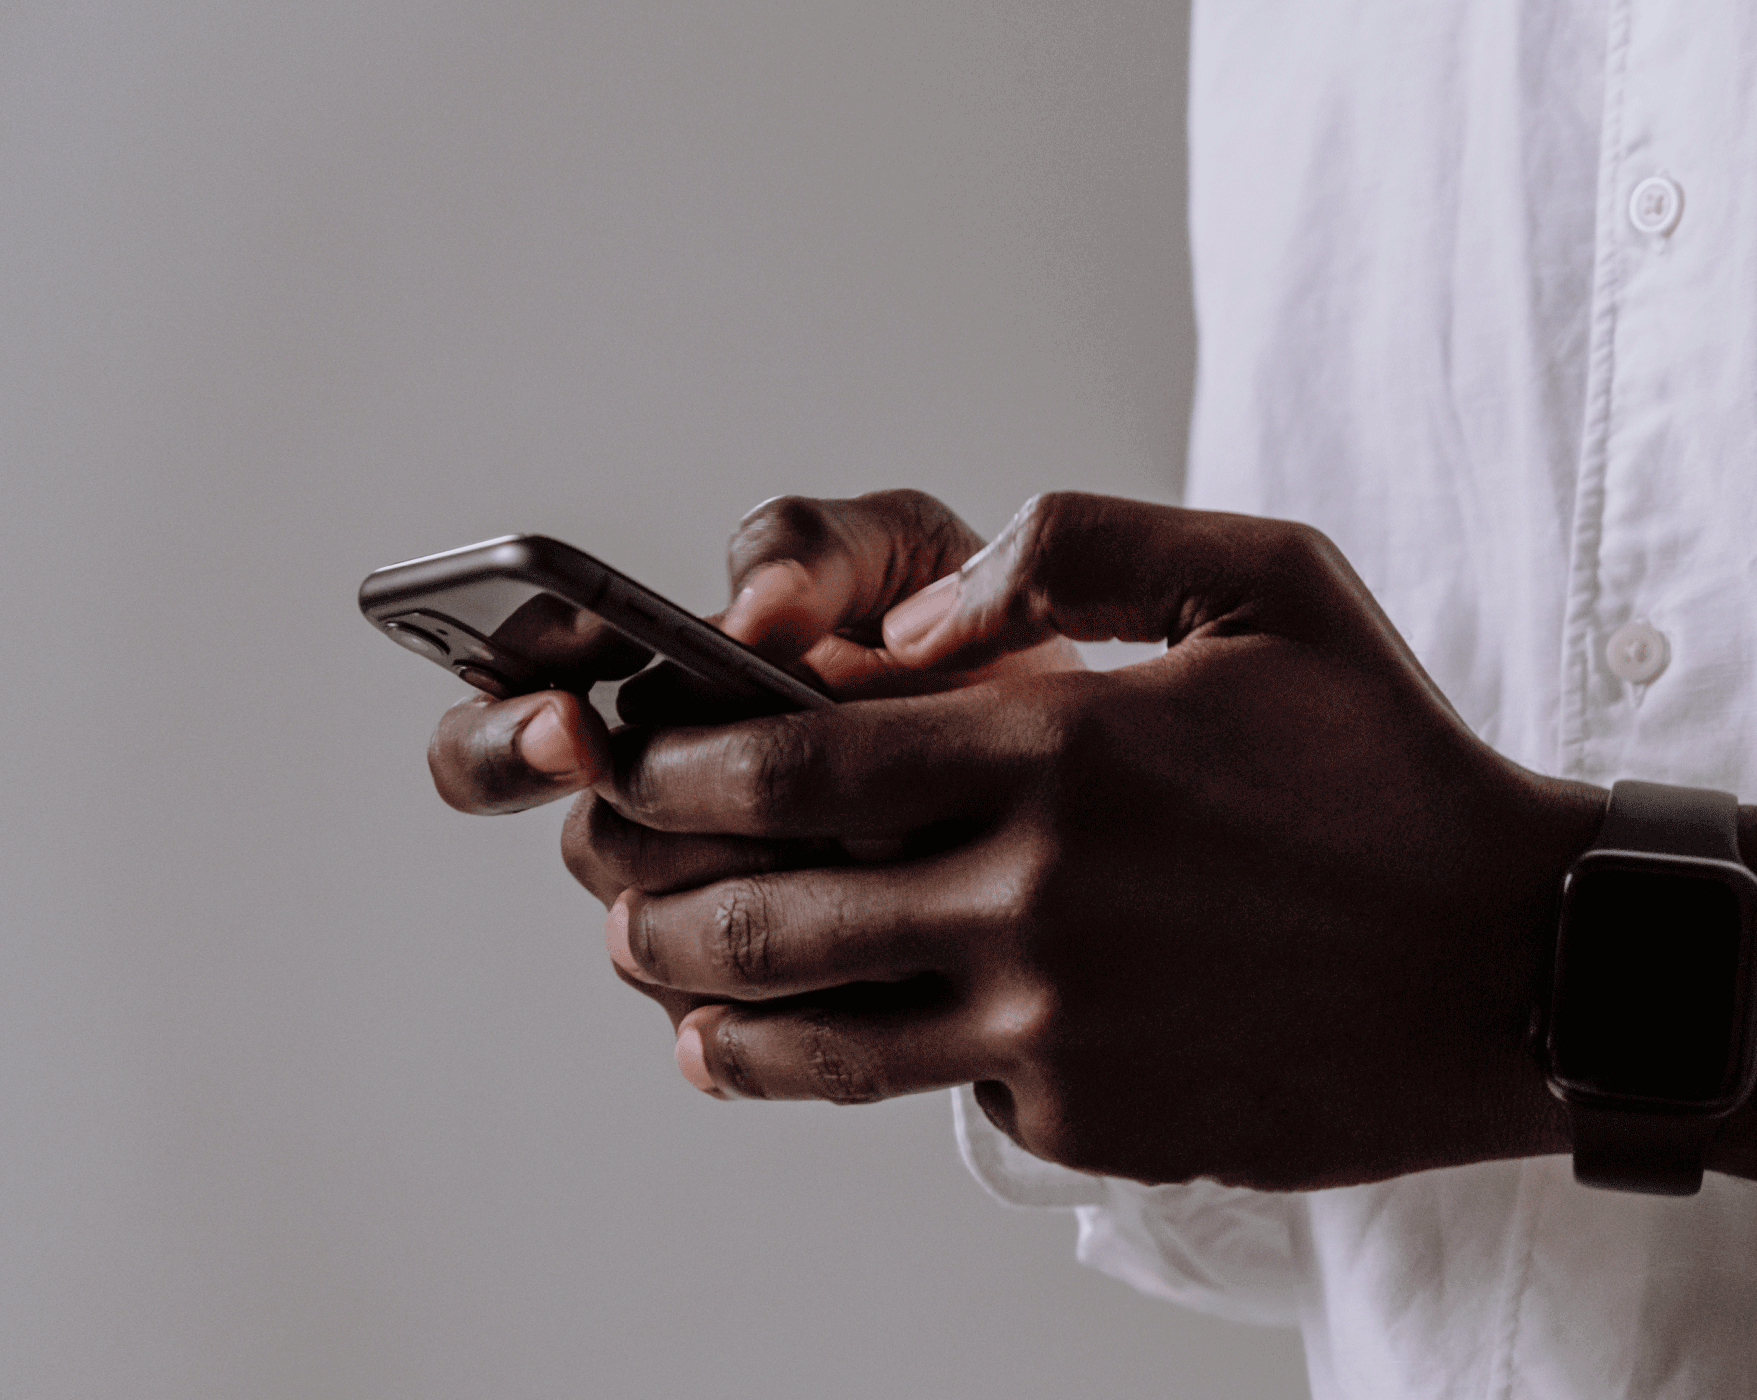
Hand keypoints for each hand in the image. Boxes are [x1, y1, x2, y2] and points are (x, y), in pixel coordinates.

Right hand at [423, 491, 1077, 1030]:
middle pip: (596, 844)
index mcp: (657, 690)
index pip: (505, 714)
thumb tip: (749, 610)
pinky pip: (741, 1030)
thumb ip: (816, 548)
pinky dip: (810, 986)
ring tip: (884, 851)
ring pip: (663, 942)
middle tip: (774, 799)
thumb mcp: (905, 556)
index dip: (510, 730)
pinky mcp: (771, 1011)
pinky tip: (896, 944)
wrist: (1087, 769)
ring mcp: (708, 920)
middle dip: (681, 825)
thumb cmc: (967, 642)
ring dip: (761, 898)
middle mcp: (659, 811)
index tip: (570, 724)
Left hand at [573, 492, 1614, 1190]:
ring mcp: (1057, 1030)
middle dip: (651, 896)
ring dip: (707, 1008)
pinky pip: (931, 1094)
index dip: (677, 763)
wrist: (1518, 963)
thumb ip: (1075, 549)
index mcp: (1062, 749)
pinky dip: (866, 1063)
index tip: (636, 758)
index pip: (791, 761)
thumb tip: (903, 625)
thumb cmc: (1392, 765)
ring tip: (671, 986)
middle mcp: (1037, 899)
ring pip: (810, 1039)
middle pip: (763, 914)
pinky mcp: (1088, 1123)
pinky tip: (828, 1043)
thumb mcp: (1268, 581)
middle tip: (616, 881)